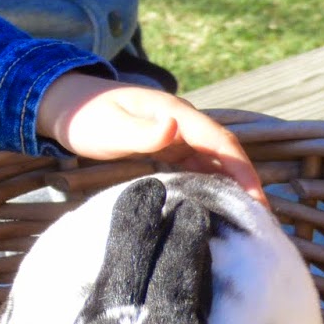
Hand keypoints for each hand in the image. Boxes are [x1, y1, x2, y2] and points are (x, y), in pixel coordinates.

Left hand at [36, 72, 263, 202]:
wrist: (62, 106)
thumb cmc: (84, 117)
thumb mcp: (109, 127)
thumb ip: (141, 131)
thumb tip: (176, 128)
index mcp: (175, 113)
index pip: (219, 141)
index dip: (241, 169)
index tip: (257, 199)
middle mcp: (180, 121)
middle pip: (222, 151)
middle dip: (245, 180)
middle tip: (261, 218)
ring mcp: (174, 132)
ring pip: (211, 159)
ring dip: (230, 183)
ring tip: (245, 216)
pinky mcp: (165, 144)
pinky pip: (195, 164)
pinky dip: (209, 181)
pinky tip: (214, 203)